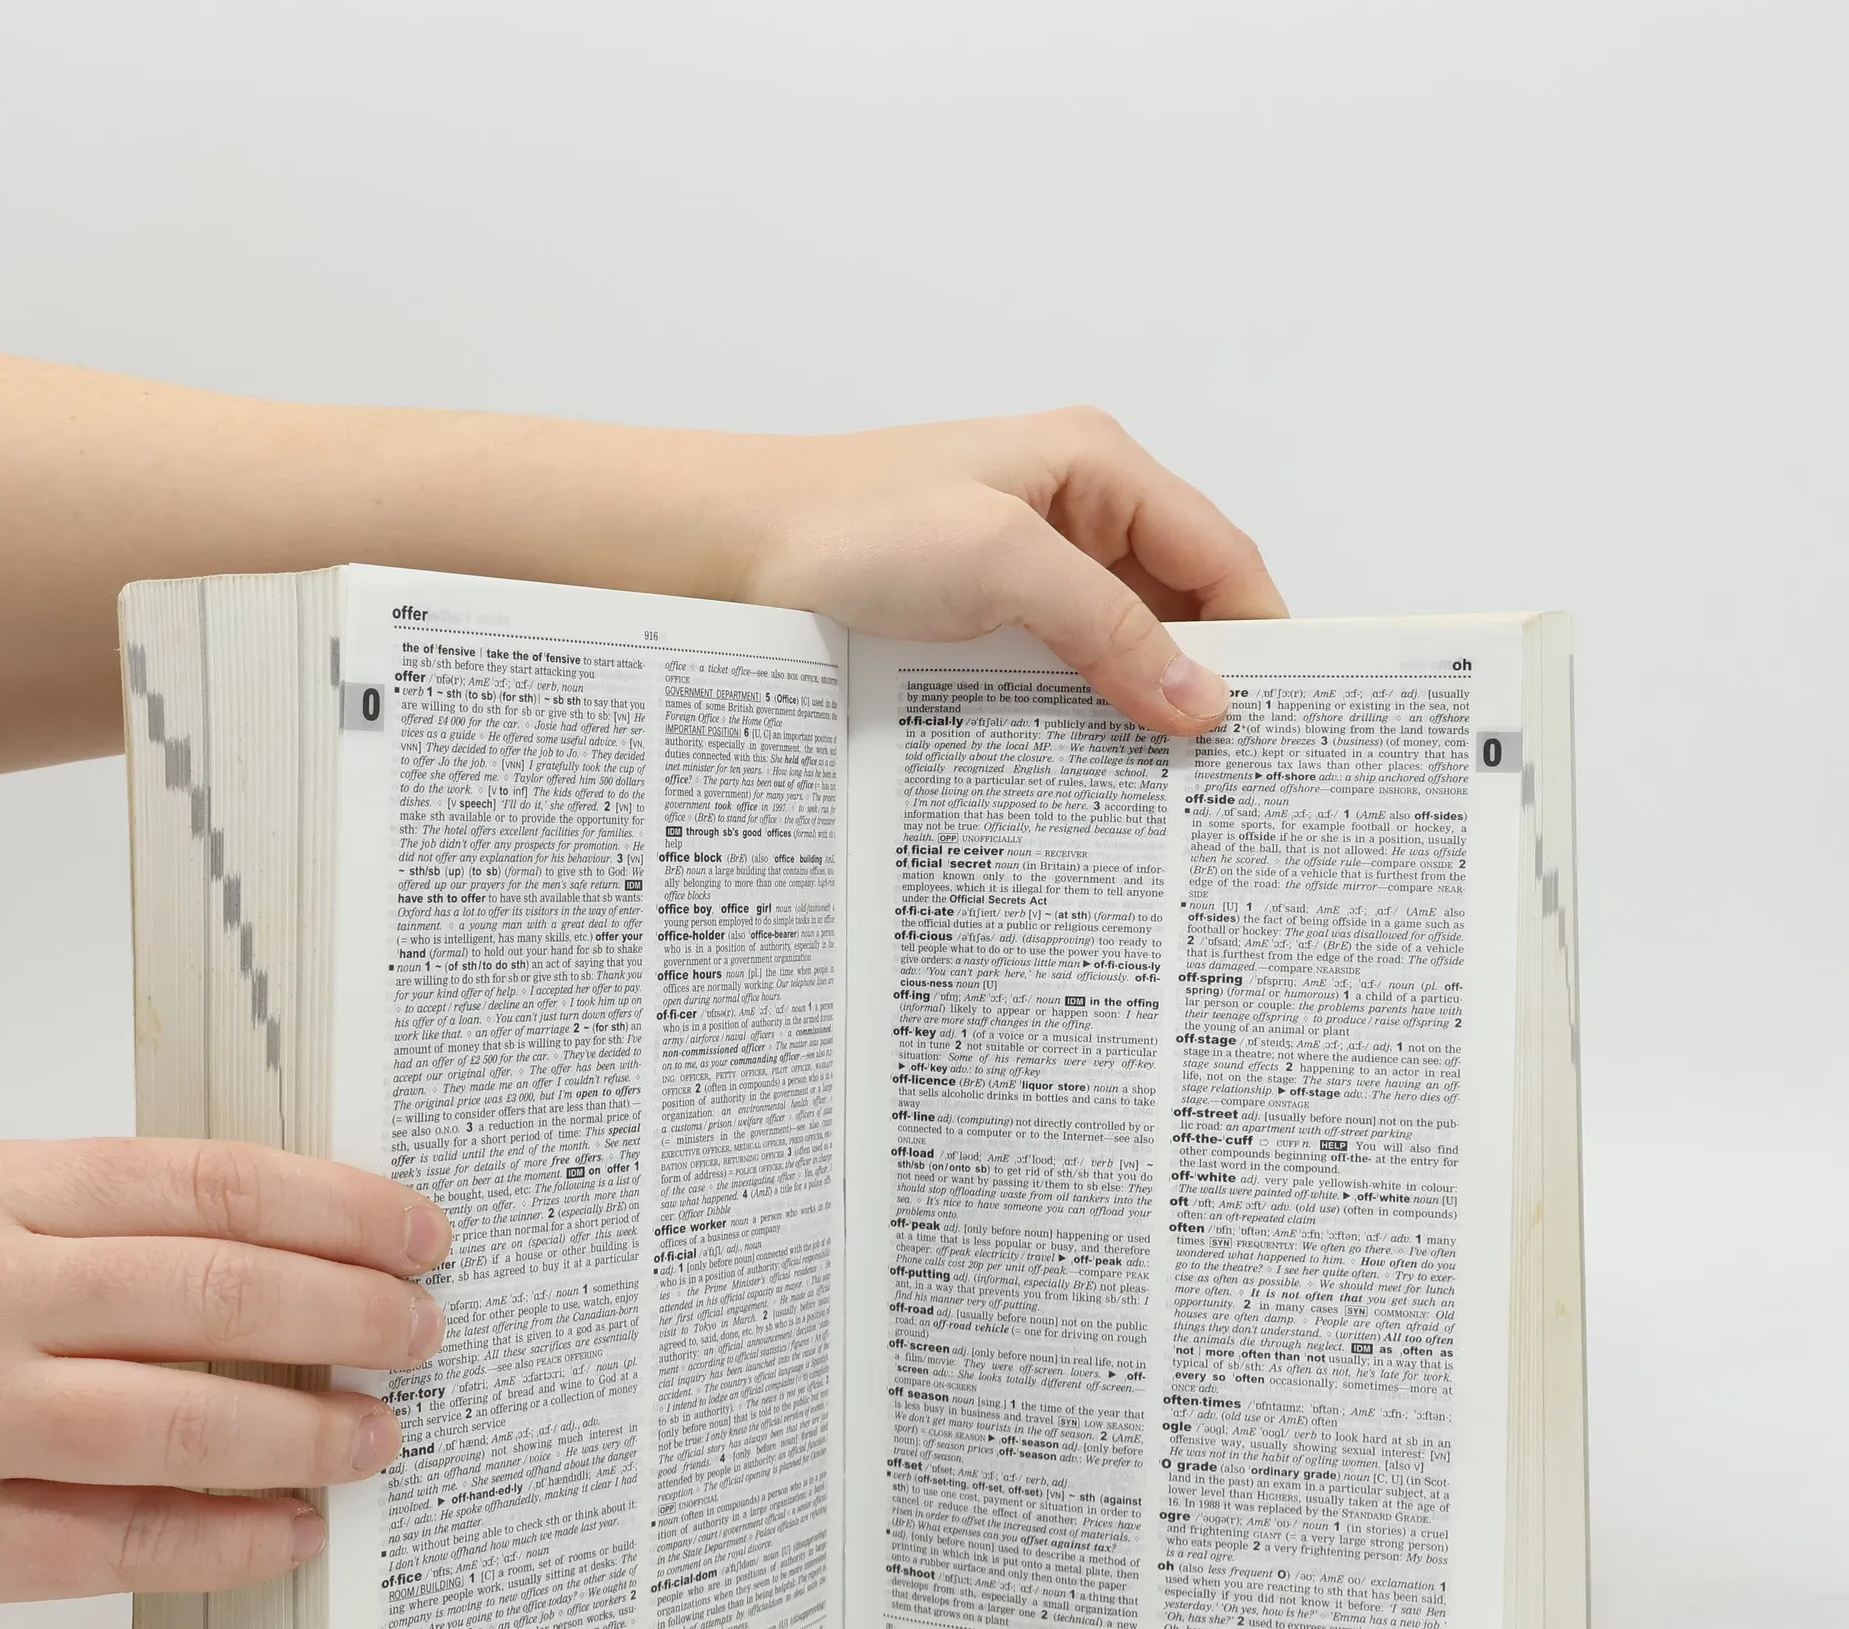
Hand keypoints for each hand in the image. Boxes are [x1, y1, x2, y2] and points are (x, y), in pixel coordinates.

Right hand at [0, 1136, 449, 1617]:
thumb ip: (100, 1223)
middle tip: (422, 1330)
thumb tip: (287, 1241)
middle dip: (352, 1314)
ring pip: (184, 1423)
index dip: (339, 1208)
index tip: (416, 1232)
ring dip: (308, 1432)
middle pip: (220, 1294)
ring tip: (380, 1433)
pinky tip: (291, 1533)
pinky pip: (119, 1544)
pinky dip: (227, 1543)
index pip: (212, 1186)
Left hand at [742, 407, 1286, 734]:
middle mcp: (1073, 510)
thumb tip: (1201, 700)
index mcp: (1095, 466)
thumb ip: (1107, 629)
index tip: (1284, 719)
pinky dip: (1083, 711)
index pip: (1219, 553)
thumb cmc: (848, 527)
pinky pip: (1060, 667)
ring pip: (1119, 643)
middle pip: (1178, 603)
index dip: (1260, 634)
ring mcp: (1025, 565)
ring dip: (1141, 704)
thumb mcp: (999, 564)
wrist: (723, 552)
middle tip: (1232, 772)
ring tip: (1171, 785)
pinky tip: (1092, 766)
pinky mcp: (982, 616)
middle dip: (1205, 678)